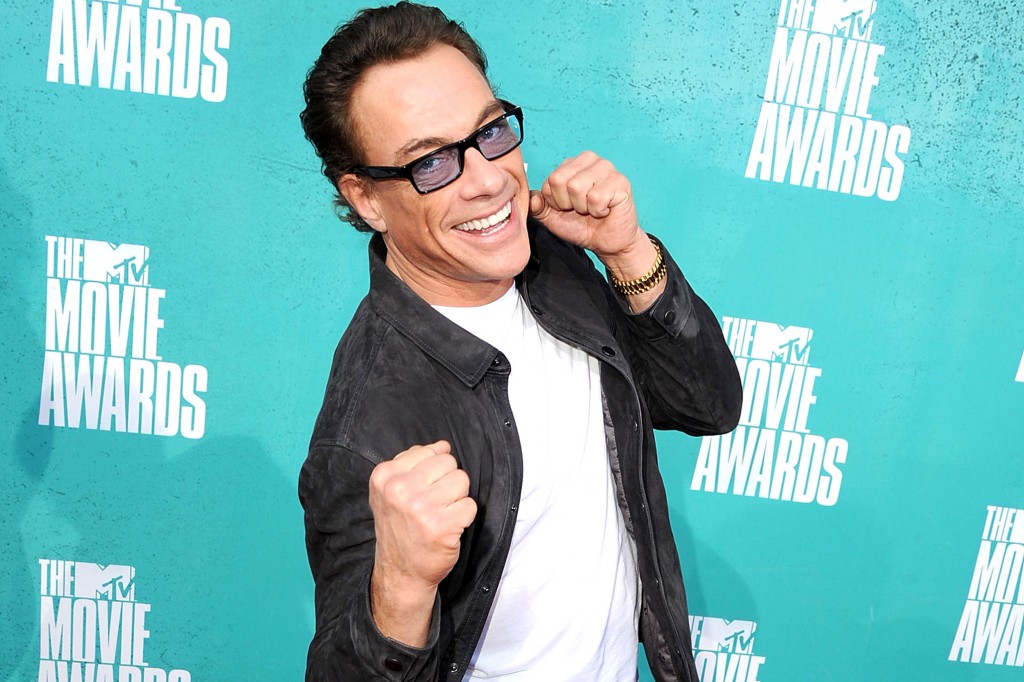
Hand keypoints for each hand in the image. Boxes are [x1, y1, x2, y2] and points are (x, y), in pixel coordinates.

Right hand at [367, 440, 476, 644]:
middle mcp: (399, 490)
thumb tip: (443, 445)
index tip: (421, 492)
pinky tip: (448, 528)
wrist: (401, 572)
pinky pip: (470, 505)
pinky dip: (464, 517)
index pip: (430, 452)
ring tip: (440, 515)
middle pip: (448, 463)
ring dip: (457, 499)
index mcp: (384, 476)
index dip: (433, 472)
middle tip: (433, 505)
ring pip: (462, 481)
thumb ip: (414, 462)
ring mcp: (419, 508)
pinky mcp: (441, 526)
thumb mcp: (391, 490)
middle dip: (447, 483)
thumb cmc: (400, 528)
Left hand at [530, 152, 665, 307]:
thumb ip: (539, 206)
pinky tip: (605, 210)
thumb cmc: (583, 226)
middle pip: (560, 181)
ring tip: (593, 209)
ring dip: (583, 207)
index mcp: (572, 164)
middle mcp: (589, 160)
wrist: (607, 242)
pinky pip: (596, 197)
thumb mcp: (553, 217)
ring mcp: (607, 168)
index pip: (550, 179)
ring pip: (577, 187)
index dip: (555, 201)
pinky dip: (598, 211)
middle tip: (581, 209)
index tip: (568, 207)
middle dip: (568, 204)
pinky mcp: (620, 182)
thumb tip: (532, 198)